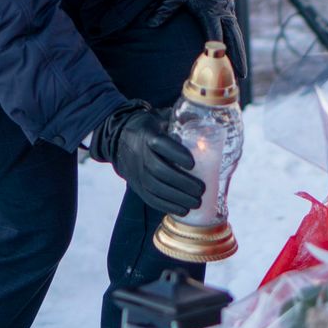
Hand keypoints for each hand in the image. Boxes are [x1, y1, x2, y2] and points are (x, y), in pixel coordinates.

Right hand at [90, 101, 203, 216]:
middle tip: (201, 188)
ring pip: (156, 188)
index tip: (193, 163)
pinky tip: (183, 210)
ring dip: (178, 197)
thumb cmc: (149, 128)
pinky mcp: (136, 185)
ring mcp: (136, 172)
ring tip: (197, 201)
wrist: (119, 139)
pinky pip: (151, 198)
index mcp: (147, 134)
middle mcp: (140, 154)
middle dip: (182, 182)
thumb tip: (207, 123)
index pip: (160, 145)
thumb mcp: (160, 118)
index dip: (176, 154)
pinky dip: (167, 206)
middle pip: (160, 171)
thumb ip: (179, 120)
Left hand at [140, 0, 246, 76]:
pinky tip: (237, 55)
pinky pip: (235, 29)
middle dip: (238, 57)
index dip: (216, 49)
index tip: (218, 64)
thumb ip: (164, 8)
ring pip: (237, 35)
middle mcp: (222, 11)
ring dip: (240, 53)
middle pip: (233, 38)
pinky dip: (237, 43)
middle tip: (241, 76)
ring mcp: (227, 10)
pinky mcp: (228, 9)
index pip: (214, 34)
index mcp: (209, 9)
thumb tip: (150, 23)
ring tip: (242, 73)